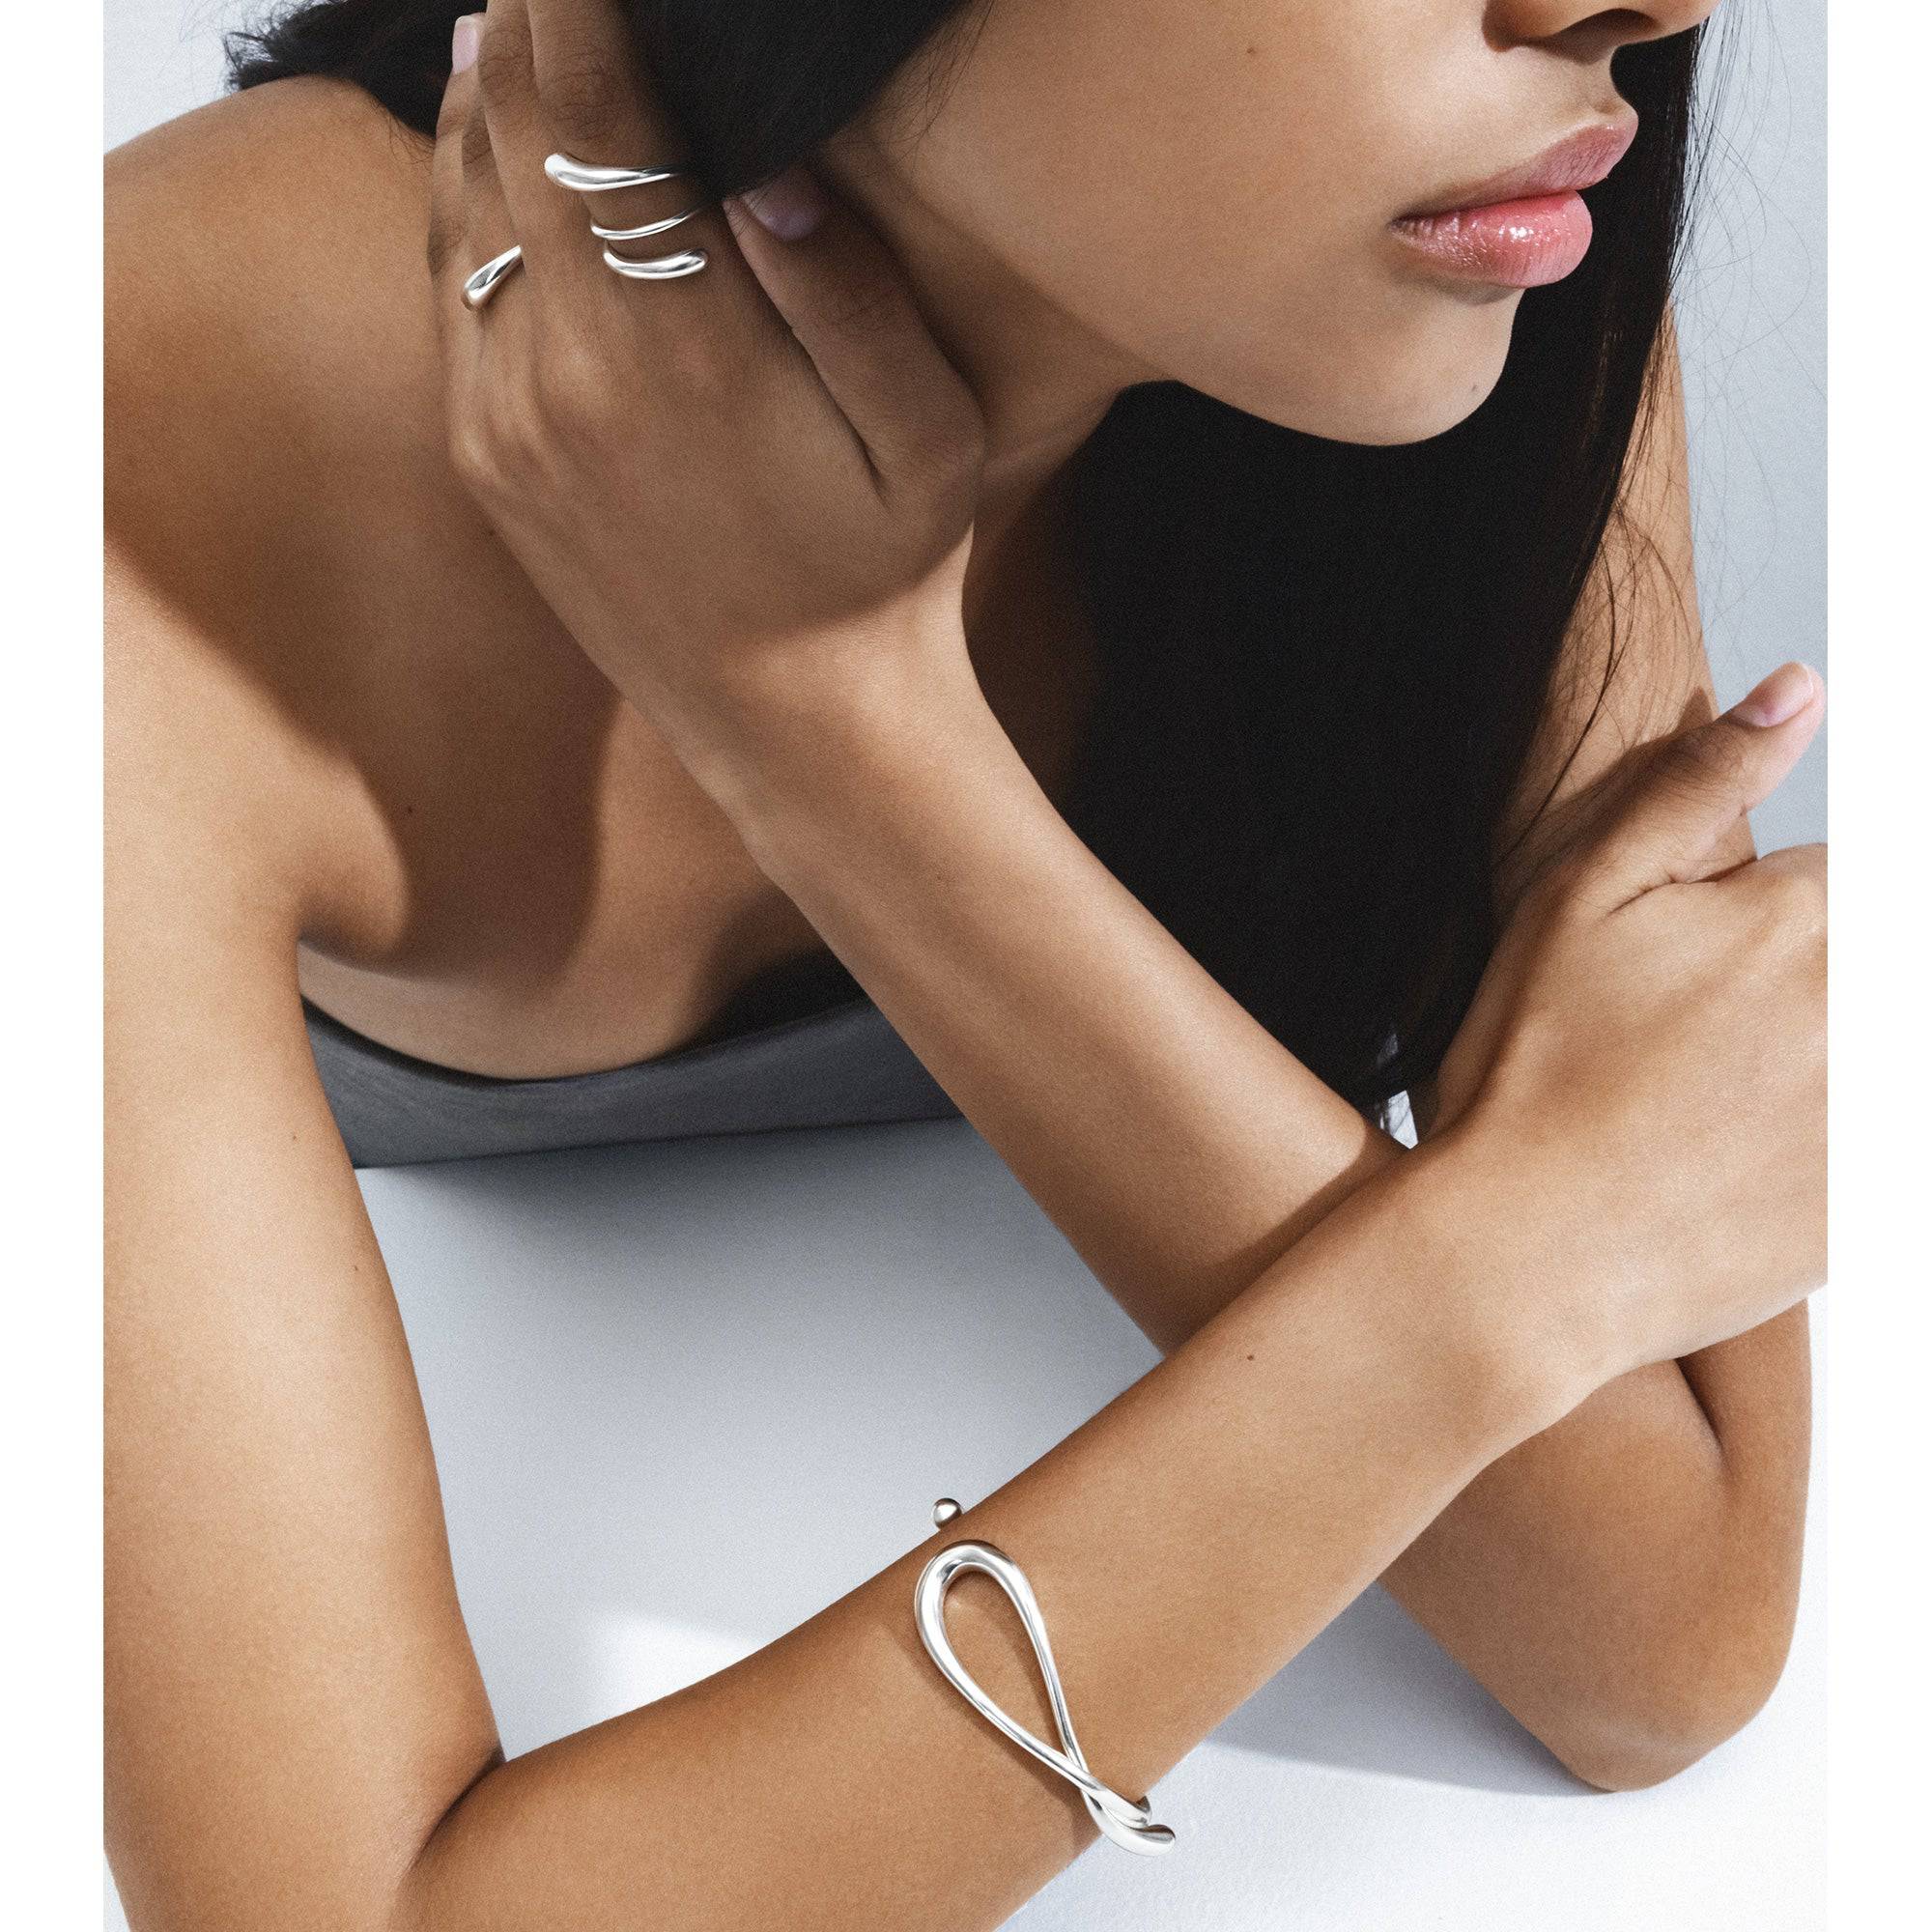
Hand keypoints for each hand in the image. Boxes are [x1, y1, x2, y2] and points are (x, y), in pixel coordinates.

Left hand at [427, 0, 985, 774]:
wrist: (795, 728)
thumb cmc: (883, 576)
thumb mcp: (923, 436)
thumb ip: (848, 291)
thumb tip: (765, 167)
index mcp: (680, 349)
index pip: (591, 110)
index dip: (578, 0)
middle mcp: (563, 374)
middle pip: (506, 129)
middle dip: (529, 19)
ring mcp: (504, 419)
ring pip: (459, 197)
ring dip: (485, 93)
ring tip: (519, 18)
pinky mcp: (482, 457)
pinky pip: (448, 283)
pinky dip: (462, 190)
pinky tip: (489, 143)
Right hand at [1423, 661, 1826, 1388]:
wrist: (1522, 1258)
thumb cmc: (1530, 1069)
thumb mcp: (1580, 897)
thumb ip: (1698, 782)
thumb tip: (1802, 688)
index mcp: (1810, 918)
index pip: (1846, 878)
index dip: (1766, 923)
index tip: (1698, 985)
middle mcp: (1872, 1010)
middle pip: (1866, 964)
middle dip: (1800, 994)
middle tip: (1692, 1061)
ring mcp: (1882, 1115)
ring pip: (1868, 1048)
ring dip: (1815, 1069)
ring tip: (1710, 1117)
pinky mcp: (1881, 1206)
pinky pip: (1874, 1151)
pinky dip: (1824, 1149)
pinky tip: (1737, 1174)